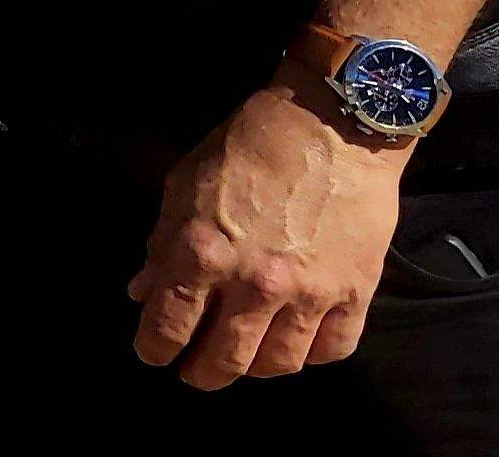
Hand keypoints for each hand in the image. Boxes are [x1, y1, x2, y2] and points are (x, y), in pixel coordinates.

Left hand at [125, 82, 410, 388]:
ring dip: (256, 367)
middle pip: (224, 361)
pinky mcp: (355, 292)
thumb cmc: (248, 147)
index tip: (154, 352)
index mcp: (202, 253)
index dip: (155, 348)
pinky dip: (312, 353)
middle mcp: (254, 283)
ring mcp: (310, 292)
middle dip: (202, 373)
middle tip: (196, 371)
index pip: (168, 327)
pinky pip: (332, 349)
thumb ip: (162, 245)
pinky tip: (297, 339)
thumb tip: (142, 292)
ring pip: (279, 364)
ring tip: (246, 355)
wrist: (330, 124)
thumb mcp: (184, 185)